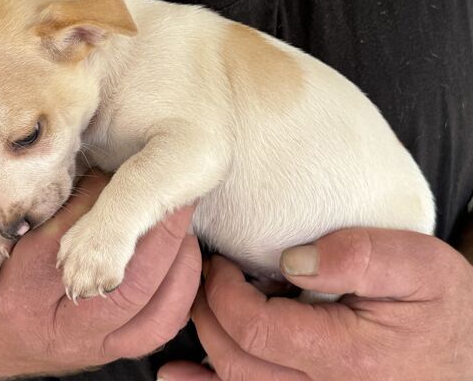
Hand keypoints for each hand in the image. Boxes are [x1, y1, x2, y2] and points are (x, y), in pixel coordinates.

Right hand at [0, 170, 200, 378]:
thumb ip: (2, 188)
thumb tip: (38, 148)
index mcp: (14, 283)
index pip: (69, 232)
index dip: (99, 193)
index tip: (120, 157)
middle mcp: (54, 320)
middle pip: (119, 276)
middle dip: (150, 226)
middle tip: (171, 183)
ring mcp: (86, 341)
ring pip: (147, 303)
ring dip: (173, 254)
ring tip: (180, 212)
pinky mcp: (109, 349)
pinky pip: (159, 325)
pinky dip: (180, 287)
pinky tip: (185, 251)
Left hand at [159, 229, 472, 380]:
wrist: (471, 359)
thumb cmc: (447, 311)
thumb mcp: (419, 266)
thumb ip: (358, 256)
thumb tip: (291, 261)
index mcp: (344, 355)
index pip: (252, 328)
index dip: (222, 292)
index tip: (220, 263)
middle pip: (234, 359)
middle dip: (207, 313)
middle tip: (206, 277)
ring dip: (203, 348)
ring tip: (188, 314)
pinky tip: (180, 377)